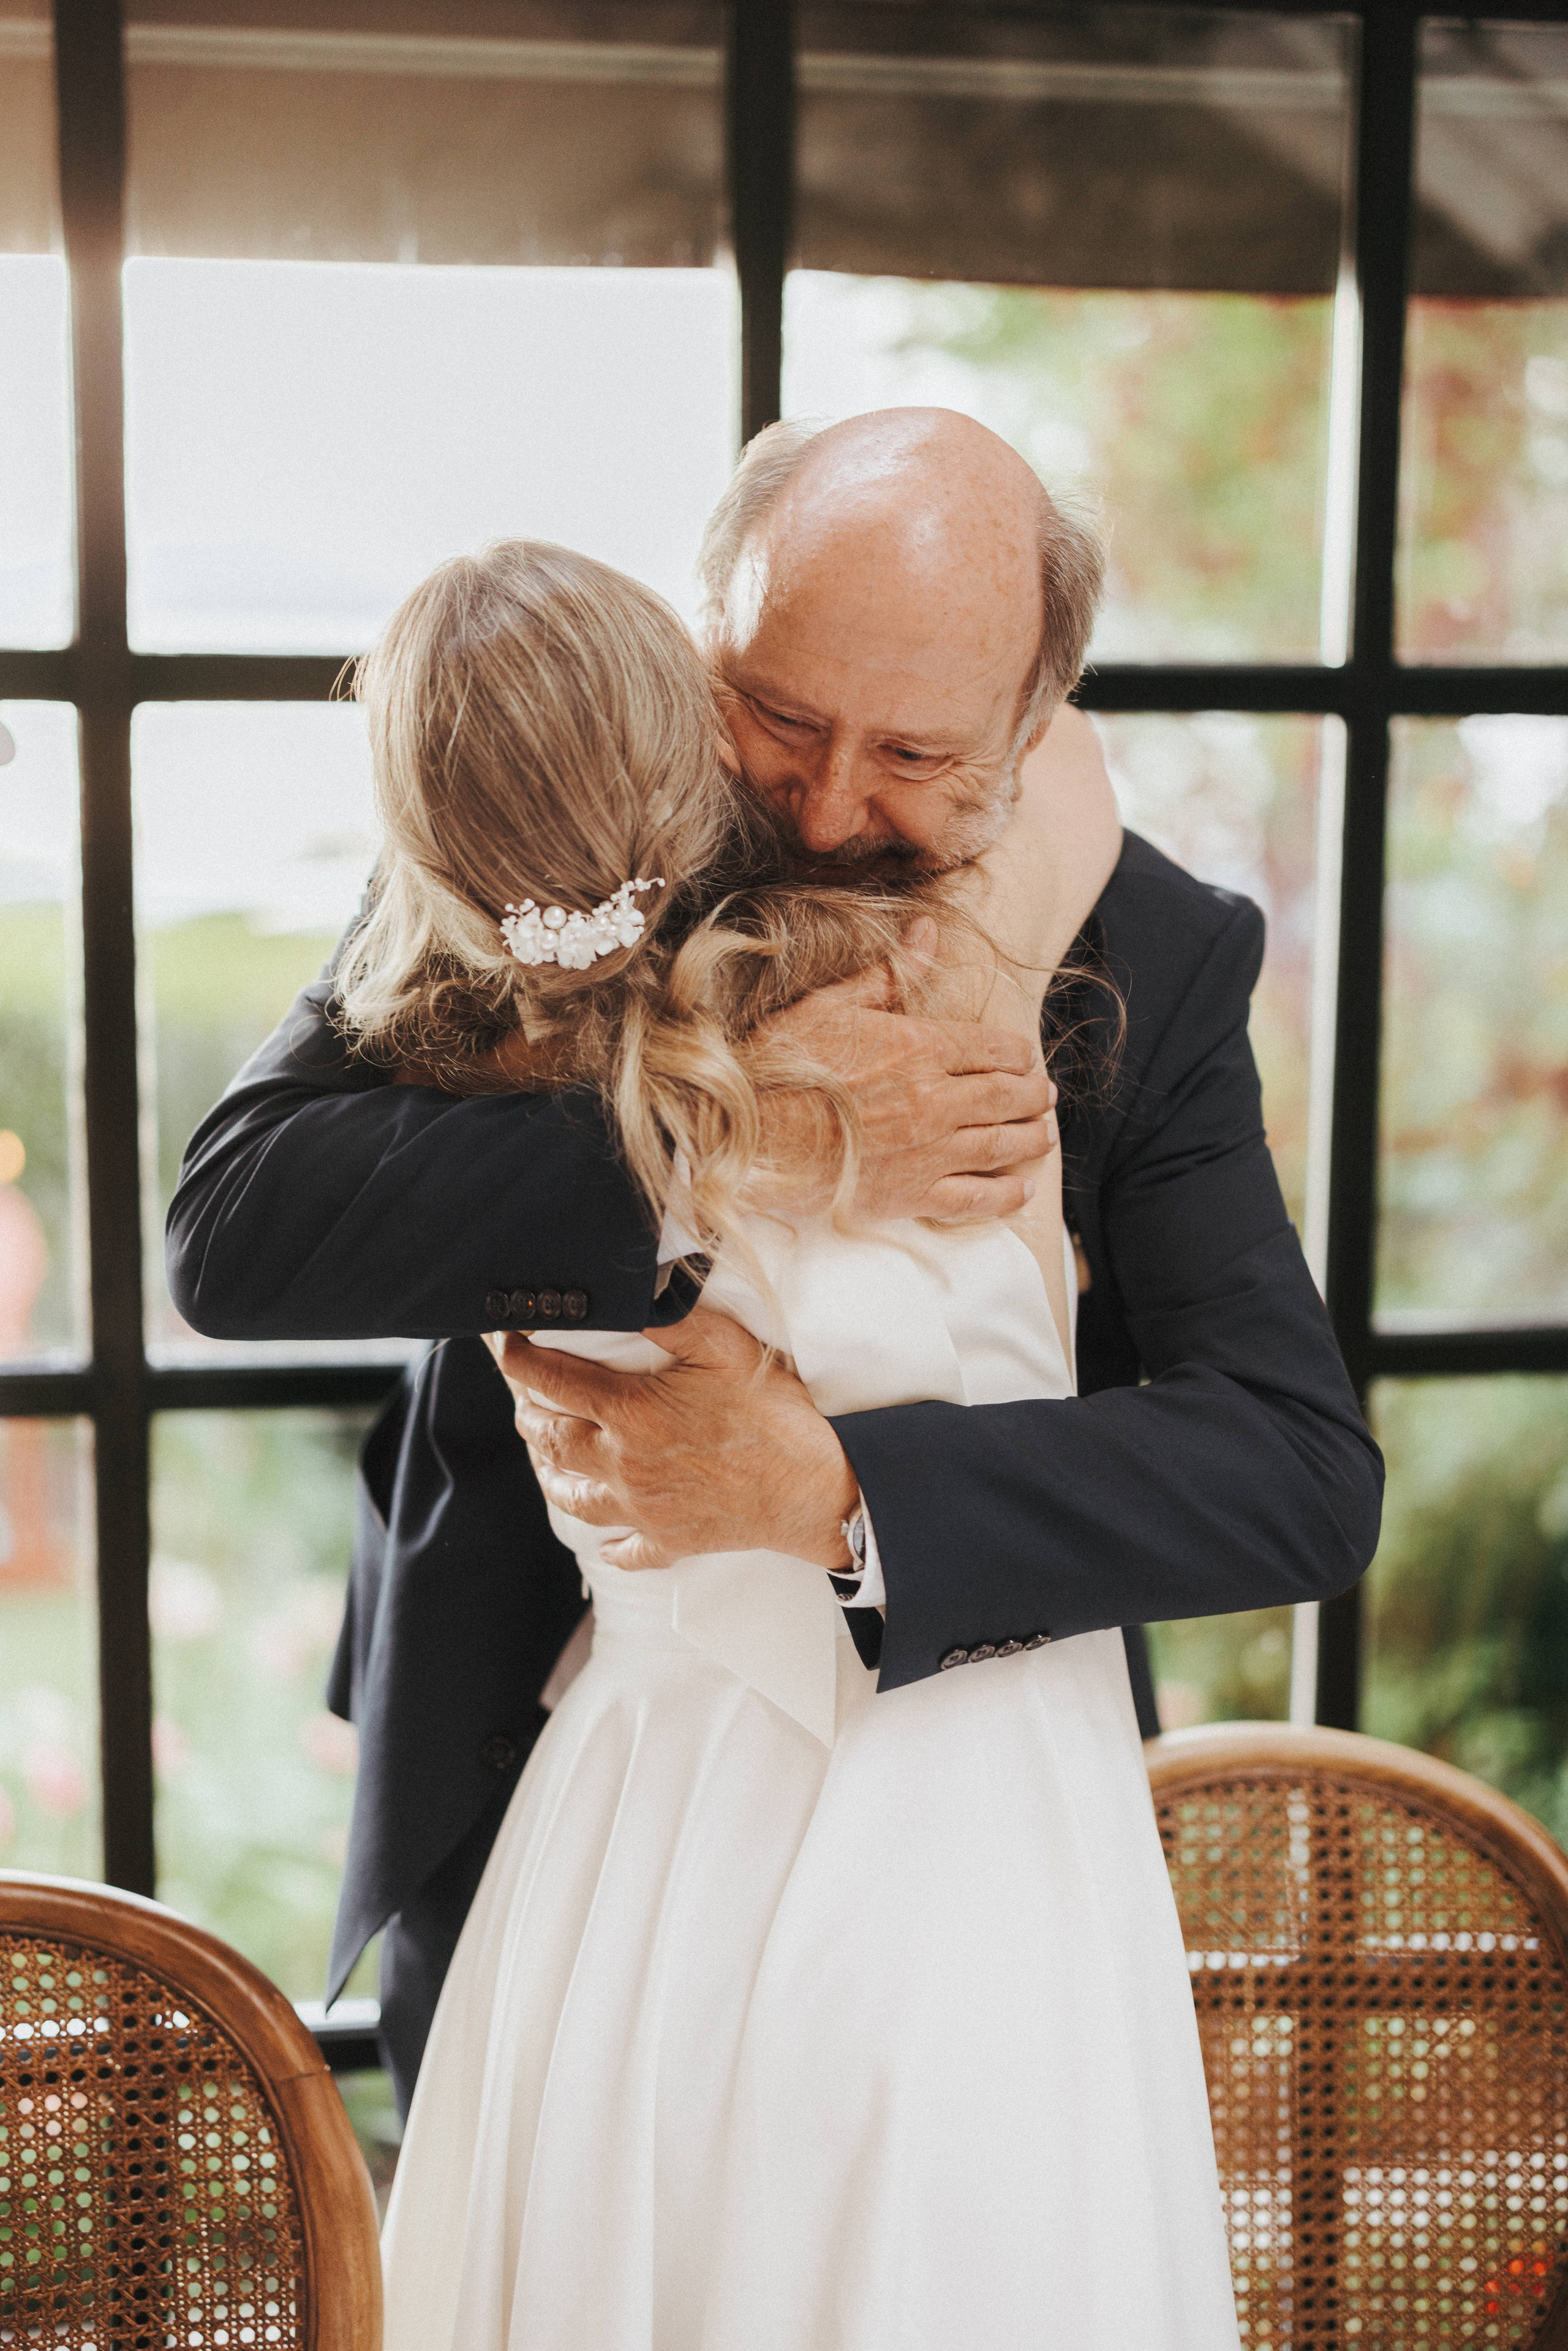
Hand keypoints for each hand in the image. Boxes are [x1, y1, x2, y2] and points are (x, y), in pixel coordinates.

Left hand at [492, 1309, 859, 1572]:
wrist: (817, 1491)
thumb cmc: (775, 1416)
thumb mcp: (725, 1346)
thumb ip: (669, 1318)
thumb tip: (629, 1294)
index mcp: (630, 1414)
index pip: (551, 1380)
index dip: (516, 1358)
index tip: (500, 1341)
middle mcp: (623, 1466)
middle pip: (551, 1440)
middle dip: (527, 1412)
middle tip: (521, 1394)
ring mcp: (642, 1509)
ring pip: (571, 1496)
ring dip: (548, 1471)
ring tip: (543, 1455)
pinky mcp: (668, 1540)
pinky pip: (624, 1549)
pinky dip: (608, 1544)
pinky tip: (603, 1541)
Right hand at [752, 933, 1056, 1223]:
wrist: (746, 1139)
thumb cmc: (778, 1067)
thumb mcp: (828, 1005)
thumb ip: (887, 973)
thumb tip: (928, 930)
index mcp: (920, 1048)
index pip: (996, 1049)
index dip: (1019, 1054)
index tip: (1025, 1058)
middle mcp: (936, 1100)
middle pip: (1009, 1097)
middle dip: (1034, 1096)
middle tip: (1046, 1097)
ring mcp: (929, 1151)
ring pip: (1003, 1145)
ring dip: (1031, 1139)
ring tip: (1043, 1135)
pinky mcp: (913, 1196)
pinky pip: (978, 1198)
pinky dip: (1007, 1195)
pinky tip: (1020, 1190)